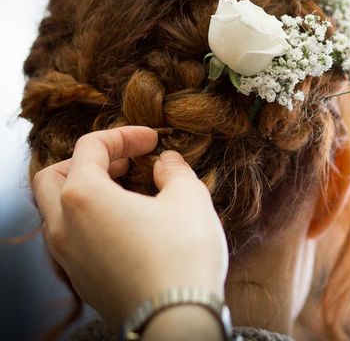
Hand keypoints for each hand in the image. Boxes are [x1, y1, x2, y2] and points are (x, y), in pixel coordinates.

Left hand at [32, 126, 227, 327]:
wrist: (177, 319)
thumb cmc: (182, 255)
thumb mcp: (189, 196)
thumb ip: (174, 170)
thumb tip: (165, 163)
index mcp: (83, 197)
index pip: (90, 148)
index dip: (123, 136)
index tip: (151, 139)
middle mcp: (64, 227)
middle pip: (53, 177)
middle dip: (88, 162)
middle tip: (124, 162)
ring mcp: (68, 258)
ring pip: (59, 211)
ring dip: (88, 191)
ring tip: (129, 190)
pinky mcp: (82, 280)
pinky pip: (74, 238)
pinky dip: (93, 219)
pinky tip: (130, 224)